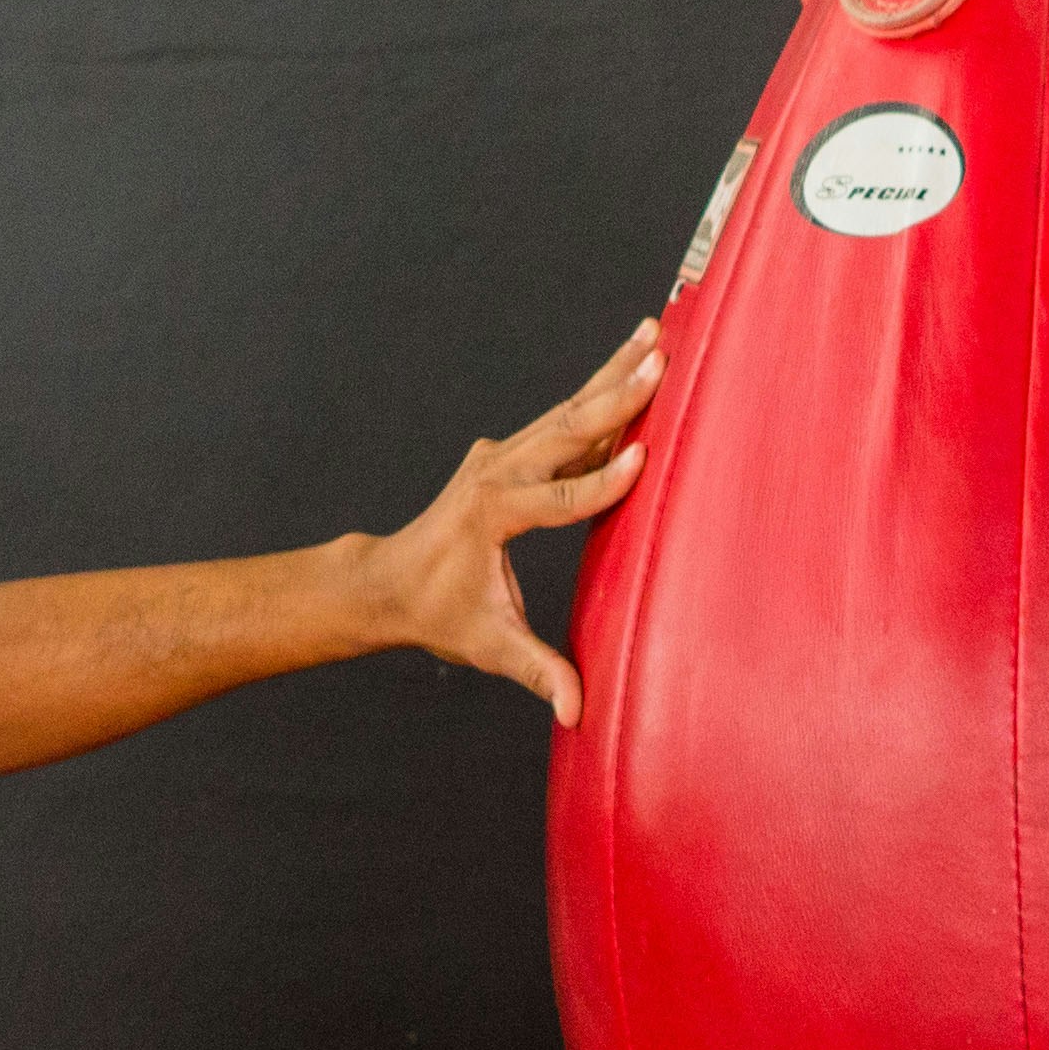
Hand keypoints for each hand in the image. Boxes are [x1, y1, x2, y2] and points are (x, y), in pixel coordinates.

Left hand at [362, 322, 661, 724]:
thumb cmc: (437, 615)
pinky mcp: (510, 452)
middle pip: (565, 431)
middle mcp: (494, 473)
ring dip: (611, 375)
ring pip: (566, 411)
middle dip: (615, 397)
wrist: (388, 583)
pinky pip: (561, 419)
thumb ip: (537, 672)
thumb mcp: (488, 647)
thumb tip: (577, 712)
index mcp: (490, 515)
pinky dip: (598, 390)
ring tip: (653, 337)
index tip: (643, 458)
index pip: (555, 499)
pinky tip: (631, 363)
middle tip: (660, 362)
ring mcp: (500, 455)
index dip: (600, 484)